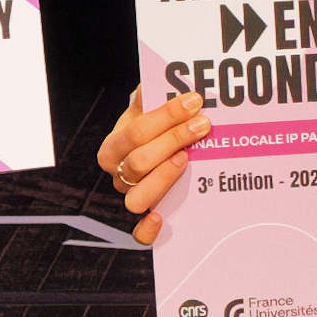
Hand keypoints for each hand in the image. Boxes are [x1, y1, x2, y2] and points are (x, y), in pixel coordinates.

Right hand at [97, 85, 209, 241]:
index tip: (194, 101)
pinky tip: (161, 218)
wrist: (152, 147)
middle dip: (173, 141)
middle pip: (139, 163)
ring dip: (163, 178)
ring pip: (137, 199)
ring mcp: (132, 197)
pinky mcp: (146, 219)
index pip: (135, 132)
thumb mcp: (147, 109)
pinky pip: (139, 235)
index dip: (165, 117)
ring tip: (186, 158)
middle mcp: (119, 176)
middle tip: (203, 125)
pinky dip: (147, 230)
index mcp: (113, 148)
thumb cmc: (152, 128)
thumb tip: (158, 82)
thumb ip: (152, 96)